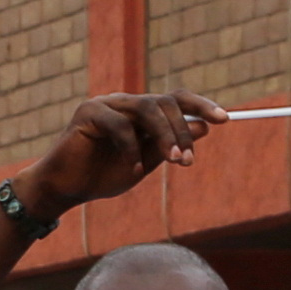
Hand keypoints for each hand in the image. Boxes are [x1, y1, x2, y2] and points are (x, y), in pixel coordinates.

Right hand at [11, 92, 224, 224]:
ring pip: (147, 108)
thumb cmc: (102, 176)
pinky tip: (132, 170)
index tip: (225, 119)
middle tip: (187, 160)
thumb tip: (204, 126)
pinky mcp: (88, 112)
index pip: (175, 99)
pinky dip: (131, 149)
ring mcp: (106, 103)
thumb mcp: (146, 163)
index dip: (201, 105)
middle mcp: (125, 102)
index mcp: (140, 112)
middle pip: (165, 102)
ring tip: (173, 160)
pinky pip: (121, 125)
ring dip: (166, 136)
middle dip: (182, 130)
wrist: (66, 190)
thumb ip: (171, 145)